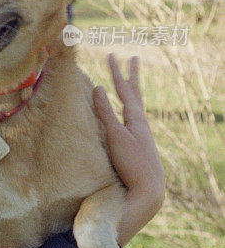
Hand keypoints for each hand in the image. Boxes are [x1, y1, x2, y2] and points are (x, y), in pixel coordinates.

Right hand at [93, 54, 164, 244]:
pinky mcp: (138, 149)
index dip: (117, 72)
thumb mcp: (116, 136)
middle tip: (133, 59)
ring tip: (128, 87)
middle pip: (135, 95)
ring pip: (134, 108)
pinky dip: (126, 114)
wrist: (148, 191)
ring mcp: (141, 137)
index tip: (112, 56)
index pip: (125, 90)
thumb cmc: (132, 163)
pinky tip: (126, 120)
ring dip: (130, 95)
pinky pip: (131, 123)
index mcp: (136, 119)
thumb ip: (106, 113)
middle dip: (130, 77)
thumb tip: (98, 87)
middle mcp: (141, 125)